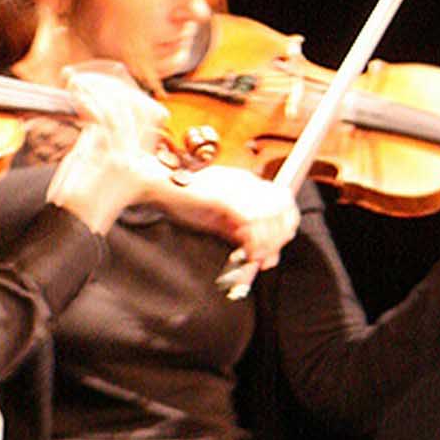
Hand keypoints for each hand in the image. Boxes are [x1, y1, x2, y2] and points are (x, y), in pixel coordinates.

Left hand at [42, 71, 170, 232]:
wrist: (72, 228)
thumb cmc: (74, 202)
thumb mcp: (87, 164)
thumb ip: (95, 138)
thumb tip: (91, 109)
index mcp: (138, 161)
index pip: (143, 114)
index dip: (122, 91)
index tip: (96, 81)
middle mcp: (139, 160)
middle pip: (136, 106)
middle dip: (108, 85)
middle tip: (81, 80)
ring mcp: (129, 160)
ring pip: (121, 108)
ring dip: (96, 89)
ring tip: (75, 82)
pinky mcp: (115, 161)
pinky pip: (106, 119)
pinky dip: (90, 100)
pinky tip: (77, 93)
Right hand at [154, 162, 300, 267]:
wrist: (156, 186)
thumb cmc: (181, 201)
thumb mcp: (216, 220)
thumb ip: (239, 233)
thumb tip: (262, 256)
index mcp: (245, 182)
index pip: (282, 200)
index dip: (284, 227)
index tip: (273, 251)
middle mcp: (245, 181)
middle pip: (283, 205)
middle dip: (280, 235)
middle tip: (266, 257)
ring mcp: (236, 188)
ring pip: (271, 214)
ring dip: (268, 241)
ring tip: (255, 258)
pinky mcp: (224, 198)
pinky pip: (251, 221)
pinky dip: (254, 241)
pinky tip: (247, 254)